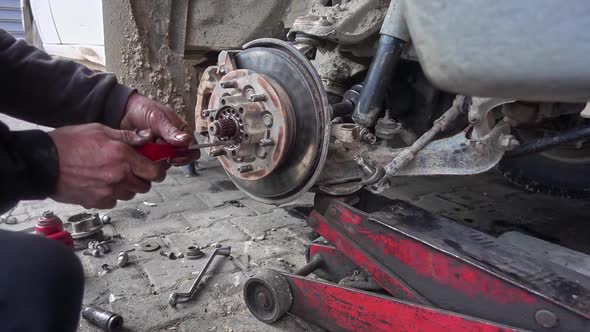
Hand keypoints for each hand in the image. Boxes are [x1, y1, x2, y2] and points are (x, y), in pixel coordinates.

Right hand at [48, 123, 165, 208]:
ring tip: (112, 175)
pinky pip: (113, 202)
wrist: (43, 163)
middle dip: (142, 179)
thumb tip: (147, 137)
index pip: (154, 172)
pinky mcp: (96, 202)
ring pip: (129, 194)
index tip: (155, 168)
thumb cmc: (68, 143)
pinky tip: (100, 184)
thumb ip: (127, 136)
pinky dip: (111, 195)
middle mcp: (119, 176)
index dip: (157, 170)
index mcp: (123, 156)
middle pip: (144, 186)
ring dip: (126, 187)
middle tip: (132, 170)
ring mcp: (108, 192)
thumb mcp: (100, 130)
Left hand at [120, 93, 199, 165]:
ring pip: (165, 163)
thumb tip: (186, 141)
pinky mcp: (151, 156)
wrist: (124, 111)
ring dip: (155, 156)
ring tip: (145, 144)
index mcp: (182, 132)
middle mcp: (174, 143)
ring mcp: (163, 150)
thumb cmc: (144, 110)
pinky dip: (146, 158)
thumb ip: (171, 131)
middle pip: (178, 158)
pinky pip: (152, 164)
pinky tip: (140, 148)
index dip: (186, 156)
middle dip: (166, 155)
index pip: (192, 149)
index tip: (173, 157)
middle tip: (155, 145)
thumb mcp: (158, 118)